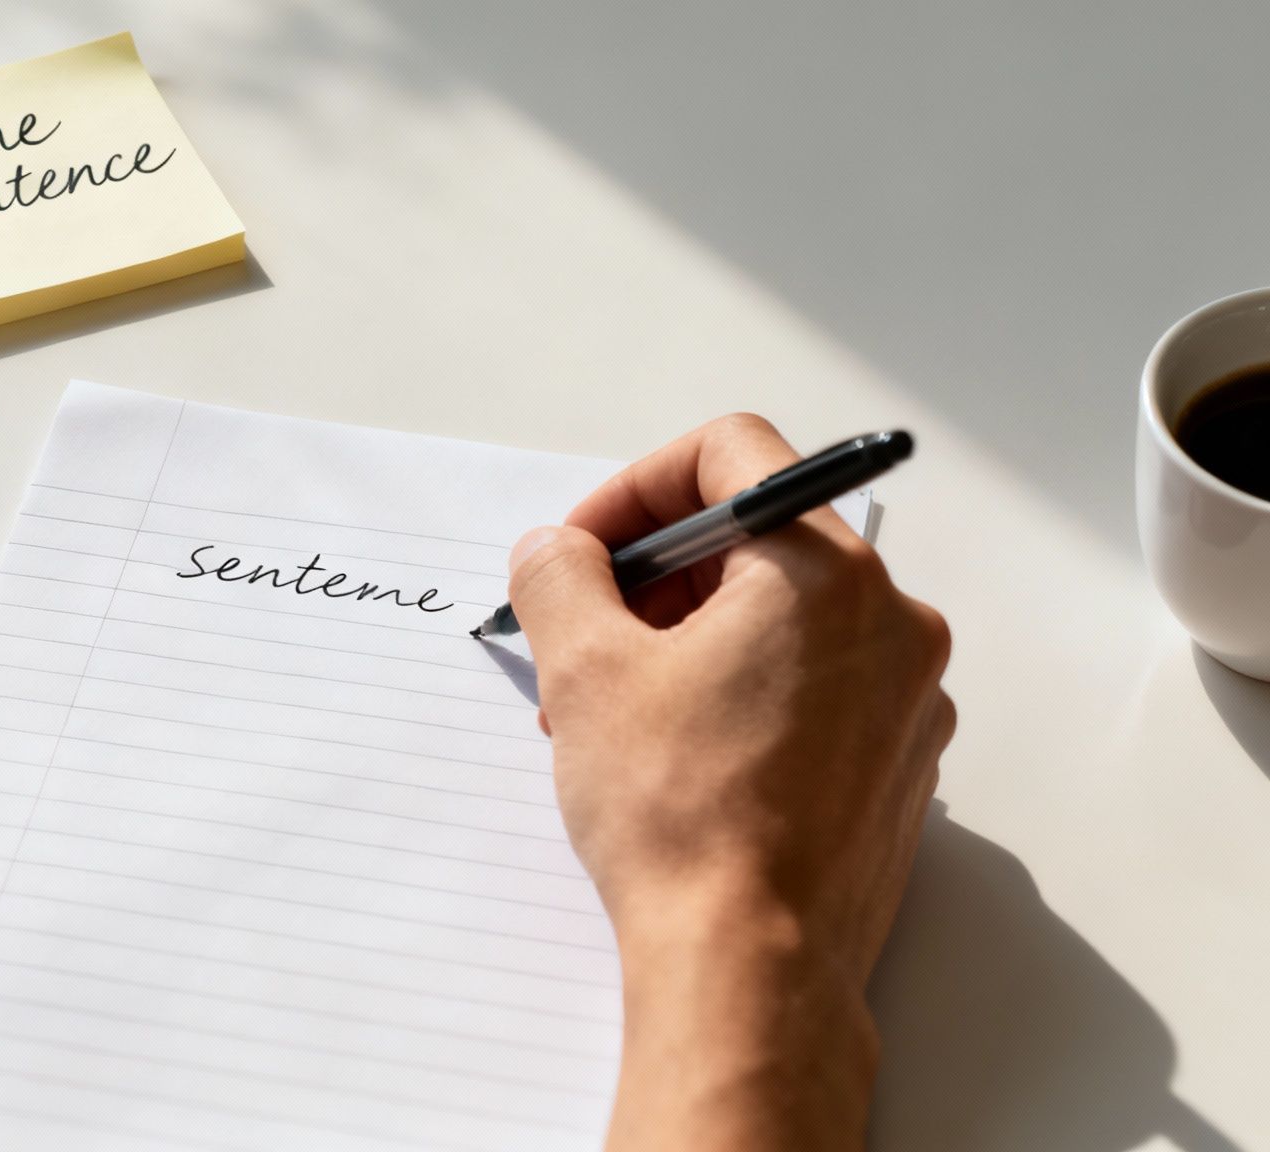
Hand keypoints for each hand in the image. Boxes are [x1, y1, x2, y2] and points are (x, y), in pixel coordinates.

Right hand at [507, 414, 954, 1151]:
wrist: (748, 968)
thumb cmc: (680, 818)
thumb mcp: (584, 670)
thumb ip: (560, 576)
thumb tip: (557, 551)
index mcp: (826, 574)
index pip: (731, 455)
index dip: (636, 488)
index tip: (585, 548)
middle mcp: (890, 624)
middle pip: (757, 541)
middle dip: (653, 578)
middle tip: (583, 634)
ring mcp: (904, 701)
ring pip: (780, 622)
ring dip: (686, 641)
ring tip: (610, 711)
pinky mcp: (894, 768)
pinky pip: (809, 690)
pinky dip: (736, 695)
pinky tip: (670, 756)